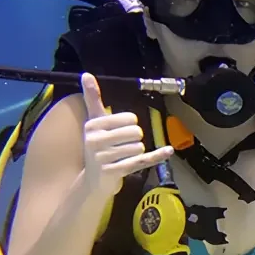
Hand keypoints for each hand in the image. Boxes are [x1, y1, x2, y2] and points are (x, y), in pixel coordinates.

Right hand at [80, 73, 173, 194]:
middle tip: (122, 145)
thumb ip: (93, 98)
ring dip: (137, 151)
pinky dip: (157, 156)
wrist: (93, 179)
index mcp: (93, 125)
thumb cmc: (97, 146)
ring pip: (139, 147)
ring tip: (123, 156)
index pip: (129, 118)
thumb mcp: (94, 121)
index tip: (118, 130)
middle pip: (136, 132)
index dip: (130, 123)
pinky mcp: (115, 172)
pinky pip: (142, 161)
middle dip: (134, 138)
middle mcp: (95, 141)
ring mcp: (104, 158)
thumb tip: (86, 74)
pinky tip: (168, 150)